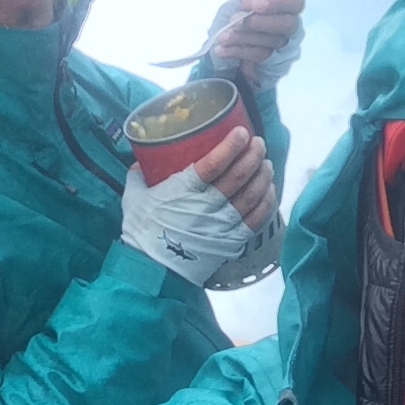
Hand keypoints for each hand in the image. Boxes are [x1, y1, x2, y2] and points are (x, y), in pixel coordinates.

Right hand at [121, 127, 275, 285]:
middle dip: (253, 155)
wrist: (151, 271)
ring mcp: (222, 224)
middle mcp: (207, 205)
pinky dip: (266, 200)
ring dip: (262, 175)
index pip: (214, 164)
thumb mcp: (134, 198)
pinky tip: (269, 188)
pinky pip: (257, 217)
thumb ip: (140, 176)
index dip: (231, 146)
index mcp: (184, 191)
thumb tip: (141, 160)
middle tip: (258, 143)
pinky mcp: (232, 240)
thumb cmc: (142, 233)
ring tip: (266, 163)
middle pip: (238, 176)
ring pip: (251, 194)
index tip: (241, 132)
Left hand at [209, 0, 304, 90]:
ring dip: (242, 38)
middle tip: (235, 21)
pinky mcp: (275, 62)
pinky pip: (260, 56)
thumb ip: (248, 1)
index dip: (277, 2)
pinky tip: (222, 49)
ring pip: (272, 41)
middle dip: (260, 23)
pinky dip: (238, 51)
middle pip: (288, 24)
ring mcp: (285, 45)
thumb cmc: (237, 17)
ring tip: (222, 37)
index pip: (295, 1)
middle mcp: (290, 25)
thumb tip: (251, 5)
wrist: (225, 44)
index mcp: (285, 5)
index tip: (255, 5)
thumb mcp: (238, 4)